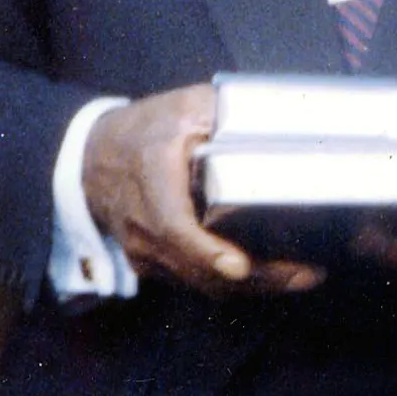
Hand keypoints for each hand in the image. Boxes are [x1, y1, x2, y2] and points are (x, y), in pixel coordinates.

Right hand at [82, 82, 323, 298]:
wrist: (91, 159)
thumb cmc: (141, 131)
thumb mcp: (181, 108)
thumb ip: (223, 112)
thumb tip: (276, 117)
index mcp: (151, 181)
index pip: (174, 227)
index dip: (207, 251)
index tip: (239, 265)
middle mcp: (144, 228)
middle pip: (200, 268)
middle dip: (256, 278)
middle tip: (305, 274)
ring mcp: (146, 253)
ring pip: (202, 283)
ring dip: (254, 287)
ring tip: (301, 277)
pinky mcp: (154, 265)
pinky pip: (196, 282)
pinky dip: (235, 285)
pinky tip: (273, 276)